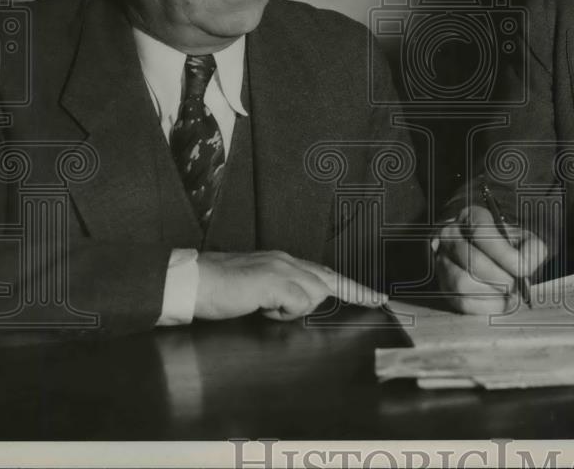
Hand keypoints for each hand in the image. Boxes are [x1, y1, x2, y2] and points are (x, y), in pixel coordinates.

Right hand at [195, 251, 385, 321]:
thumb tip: (294, 306)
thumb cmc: (218, 289)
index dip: (349, 285)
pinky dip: (282, 312)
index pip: (323, 273)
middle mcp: (286, 260)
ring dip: (294, 309)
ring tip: (263, 306)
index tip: (372, 294)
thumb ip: (279, 294)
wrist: (193, 281)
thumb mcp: (256, 290)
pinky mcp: (275, 281)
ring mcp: (282, 269)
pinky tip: (261, 307)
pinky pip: (297, 303)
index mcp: (282, 261)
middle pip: (331, 278)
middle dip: (358, 291)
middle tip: (381, 299)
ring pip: (314, 294)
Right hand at [434, 205, 547, 313]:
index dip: (504, 255)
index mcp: (471, 216)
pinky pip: (460, 302)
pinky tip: (500, 302)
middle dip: (500, 278)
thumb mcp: (523, 239)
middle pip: (471, 261)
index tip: (523, 270)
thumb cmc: (508, 248)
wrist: (490, 258)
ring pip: (462, 282)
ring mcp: (443, 260)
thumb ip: (532, 248)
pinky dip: (485, 307)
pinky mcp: (443, 285)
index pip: (481, 233)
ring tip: (509, 295)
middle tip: (517, 286)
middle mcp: (451, 235)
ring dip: (492, 294)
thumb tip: (526, 265)